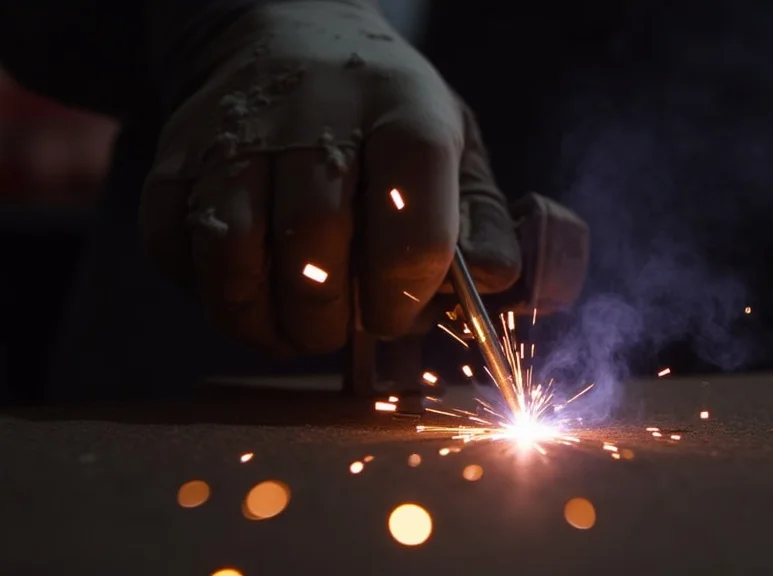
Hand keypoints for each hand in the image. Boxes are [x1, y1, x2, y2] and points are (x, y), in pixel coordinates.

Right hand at [139, 0, 520, 355]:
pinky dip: (211, 294)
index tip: (402, 309)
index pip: (410, 221)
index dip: (406, 290)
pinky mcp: (176, 163)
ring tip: (296, 326)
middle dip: (333, 317)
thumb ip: (481, 217)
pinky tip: (249, 290)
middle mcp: (312, 119)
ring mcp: (233, 138)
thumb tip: (497, 279)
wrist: (287, 38)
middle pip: (314, 245)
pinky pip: (175, 250)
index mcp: (401, 114)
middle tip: (347, 325)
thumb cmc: (382, 112)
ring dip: (266, 319)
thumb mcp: (453, 143)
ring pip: (233, 254)